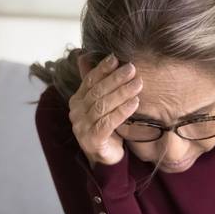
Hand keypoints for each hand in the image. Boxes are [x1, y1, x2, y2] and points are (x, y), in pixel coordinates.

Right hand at [71, 52, 142, 166]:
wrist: (105, 157)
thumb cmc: (105, 127)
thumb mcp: (100, 104)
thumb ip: (94, 83)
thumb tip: (84, 56)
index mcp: (77, 101)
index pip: (89, 81)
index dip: (102, 69)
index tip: (116, 58)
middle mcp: (76, 113)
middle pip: (97, 92)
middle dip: (116, 79)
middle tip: (132, 69)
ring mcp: (82, 128)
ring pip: (103, 106)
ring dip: (122, 93)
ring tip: (138, 84)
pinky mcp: (93, 140)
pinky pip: (108, 123)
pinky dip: (122, 111)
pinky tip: (135, 103)